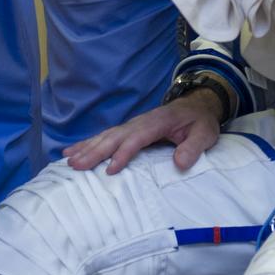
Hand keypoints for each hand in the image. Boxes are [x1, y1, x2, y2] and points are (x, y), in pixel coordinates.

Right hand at [63, 91, 222, 174]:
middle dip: (96, 151)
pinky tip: (72, 151)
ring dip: (87, 148)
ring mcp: (133, 124)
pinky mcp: (129, 129)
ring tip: (69, 161)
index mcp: (159, 122)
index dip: (124, 153)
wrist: (197, 105)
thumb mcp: (205, 134)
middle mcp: (141, 122)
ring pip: (107, 136)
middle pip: (115, 137)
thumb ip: (193, 147)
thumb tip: (180, 162)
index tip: (111, 169)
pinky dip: (88, 143)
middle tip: (77, 166)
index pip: (138, 138)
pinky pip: (106, 136)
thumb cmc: (200, 122)